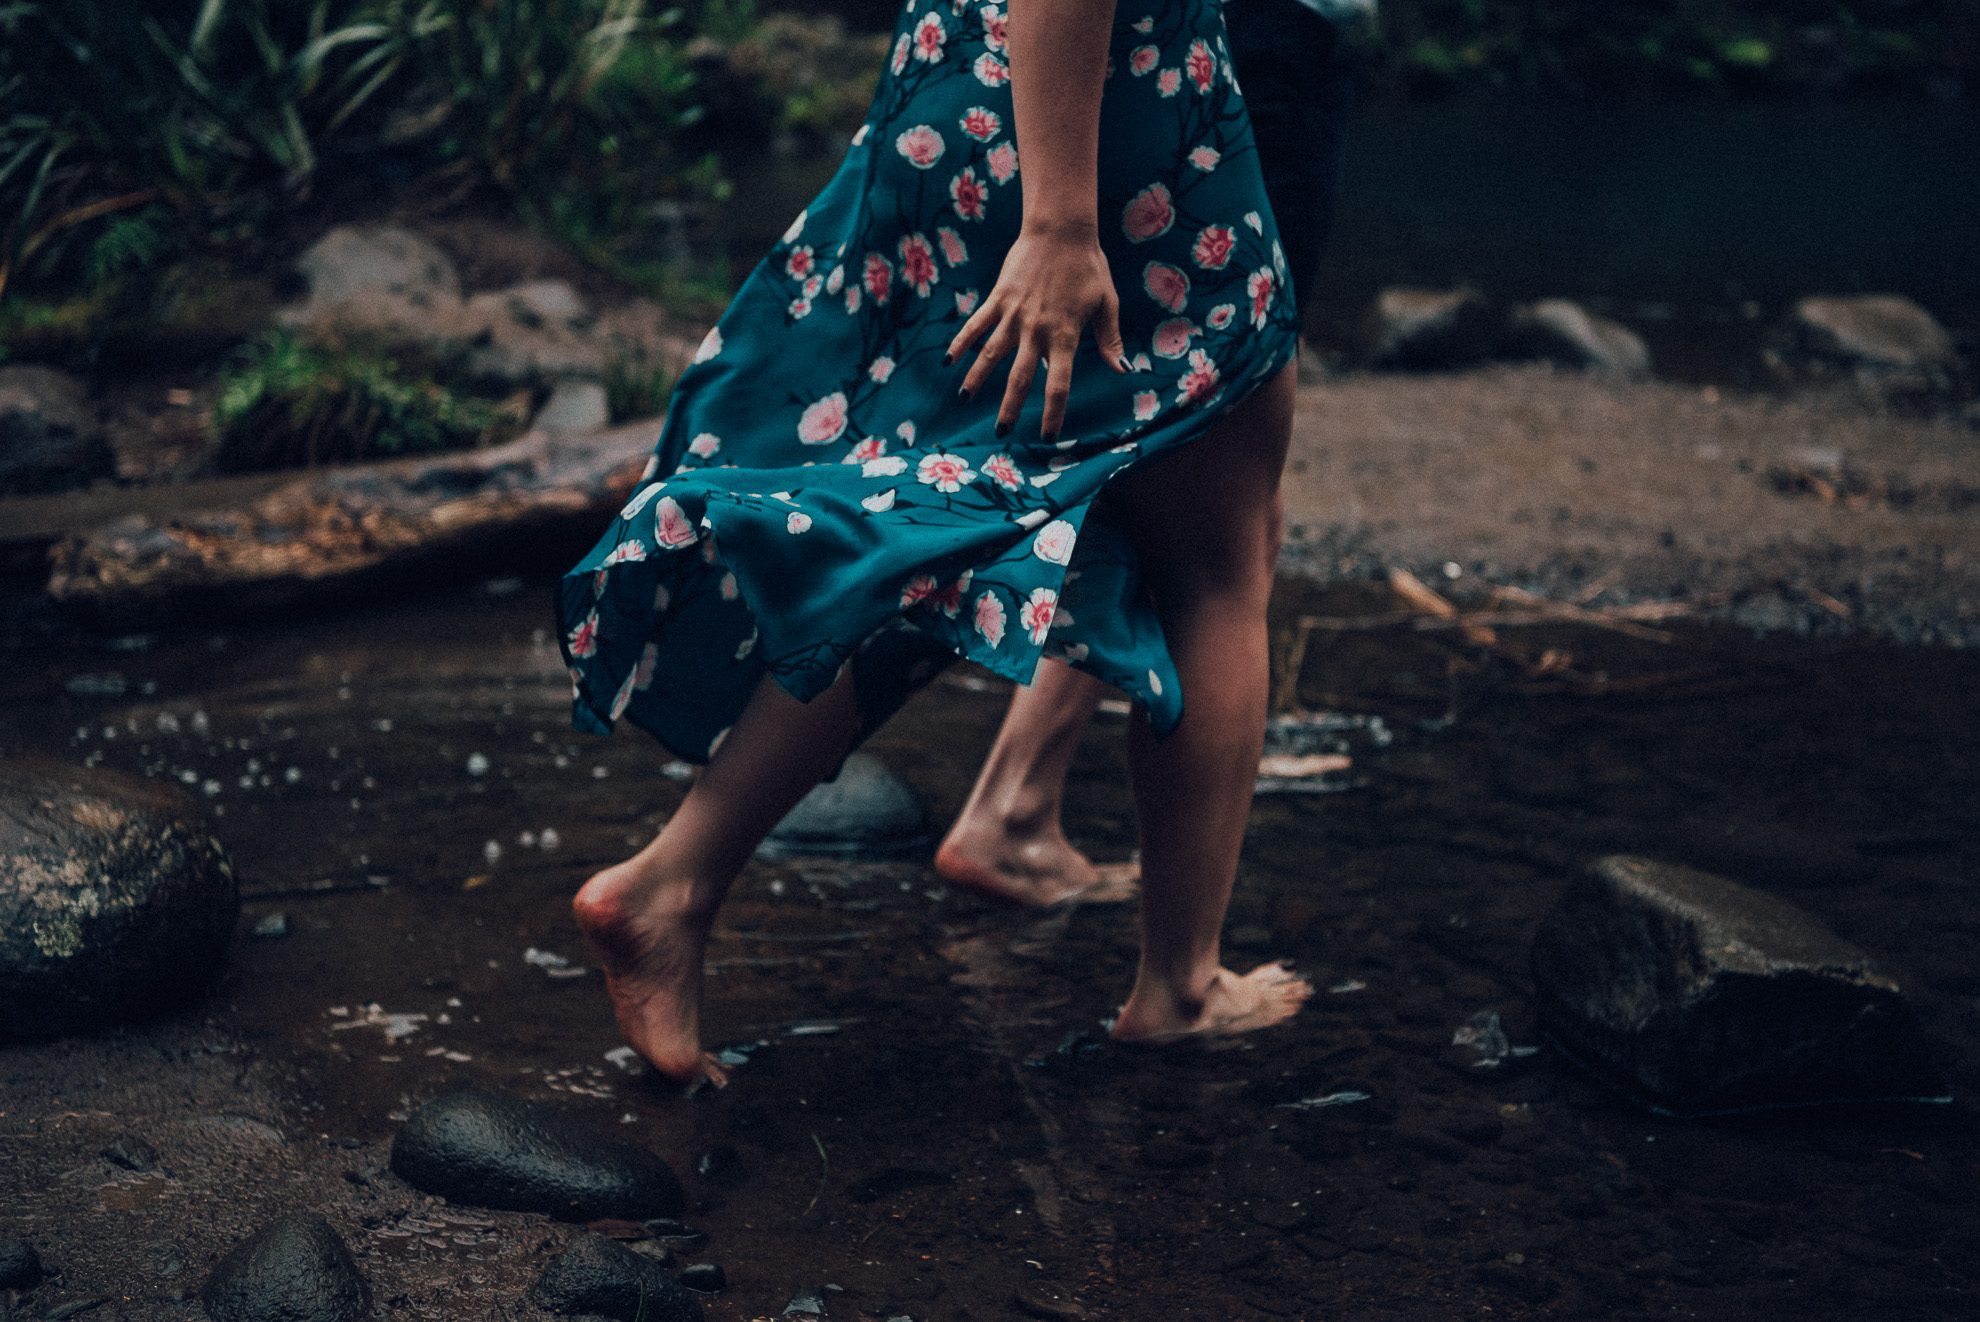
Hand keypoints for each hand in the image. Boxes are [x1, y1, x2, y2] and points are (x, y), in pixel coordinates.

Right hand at [945, 223, 1127, 442]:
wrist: (1061, 230)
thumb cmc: (1088, 267)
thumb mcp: (1107, 303)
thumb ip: (1110, 340)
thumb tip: (1124, 370)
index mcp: (1065, 334)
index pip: (1058, 383)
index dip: (1052, 411)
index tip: (1047, 435)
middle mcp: (1036, 329)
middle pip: (1020, 376)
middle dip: (1009, 406)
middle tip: (1001, 432)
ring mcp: (1014, 313)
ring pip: (991, 353)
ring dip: (977, 378)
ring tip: (964, 400)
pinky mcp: (998, 297)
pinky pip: (977, 324)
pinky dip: (962, 342)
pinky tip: (949, 361)